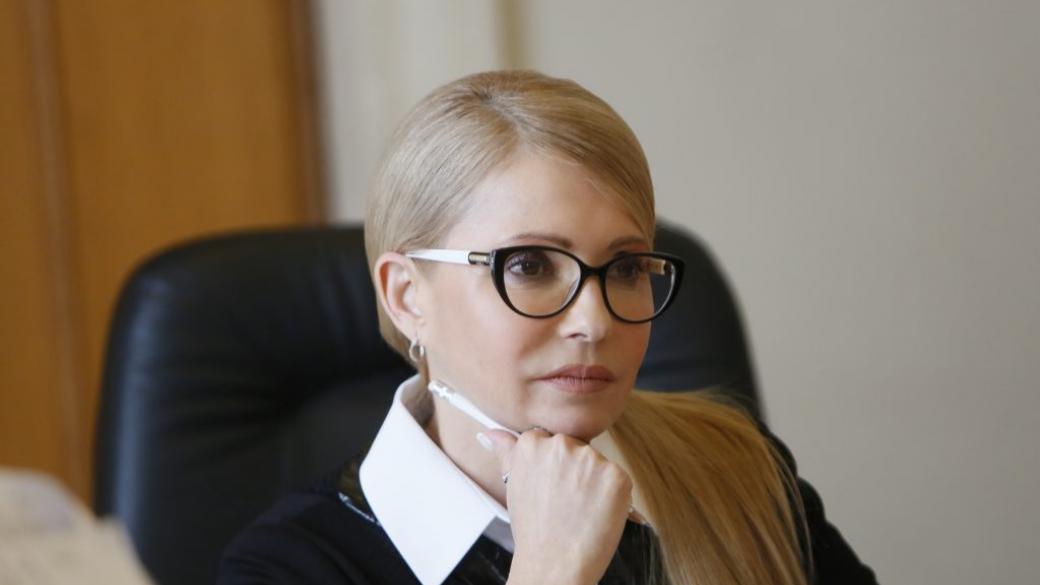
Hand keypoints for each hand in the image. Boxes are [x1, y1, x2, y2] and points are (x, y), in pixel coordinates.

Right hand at [481, 428, 631, 584]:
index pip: (550, 441)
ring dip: (594, 482)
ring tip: (581, 511)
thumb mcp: (513, 486)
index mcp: (532, 443)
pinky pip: (616, 479)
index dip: (552, 467)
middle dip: (574, 471)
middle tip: (566, 502)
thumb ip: (504, 452)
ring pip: (597, 463)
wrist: (555, 564)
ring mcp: (591, 459)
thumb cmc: (533, 529)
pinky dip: (612, 496)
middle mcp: (561, 444)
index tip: (551, 487)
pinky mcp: (616, 475)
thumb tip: (489, 433)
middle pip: (575, 448)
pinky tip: (598, 514)